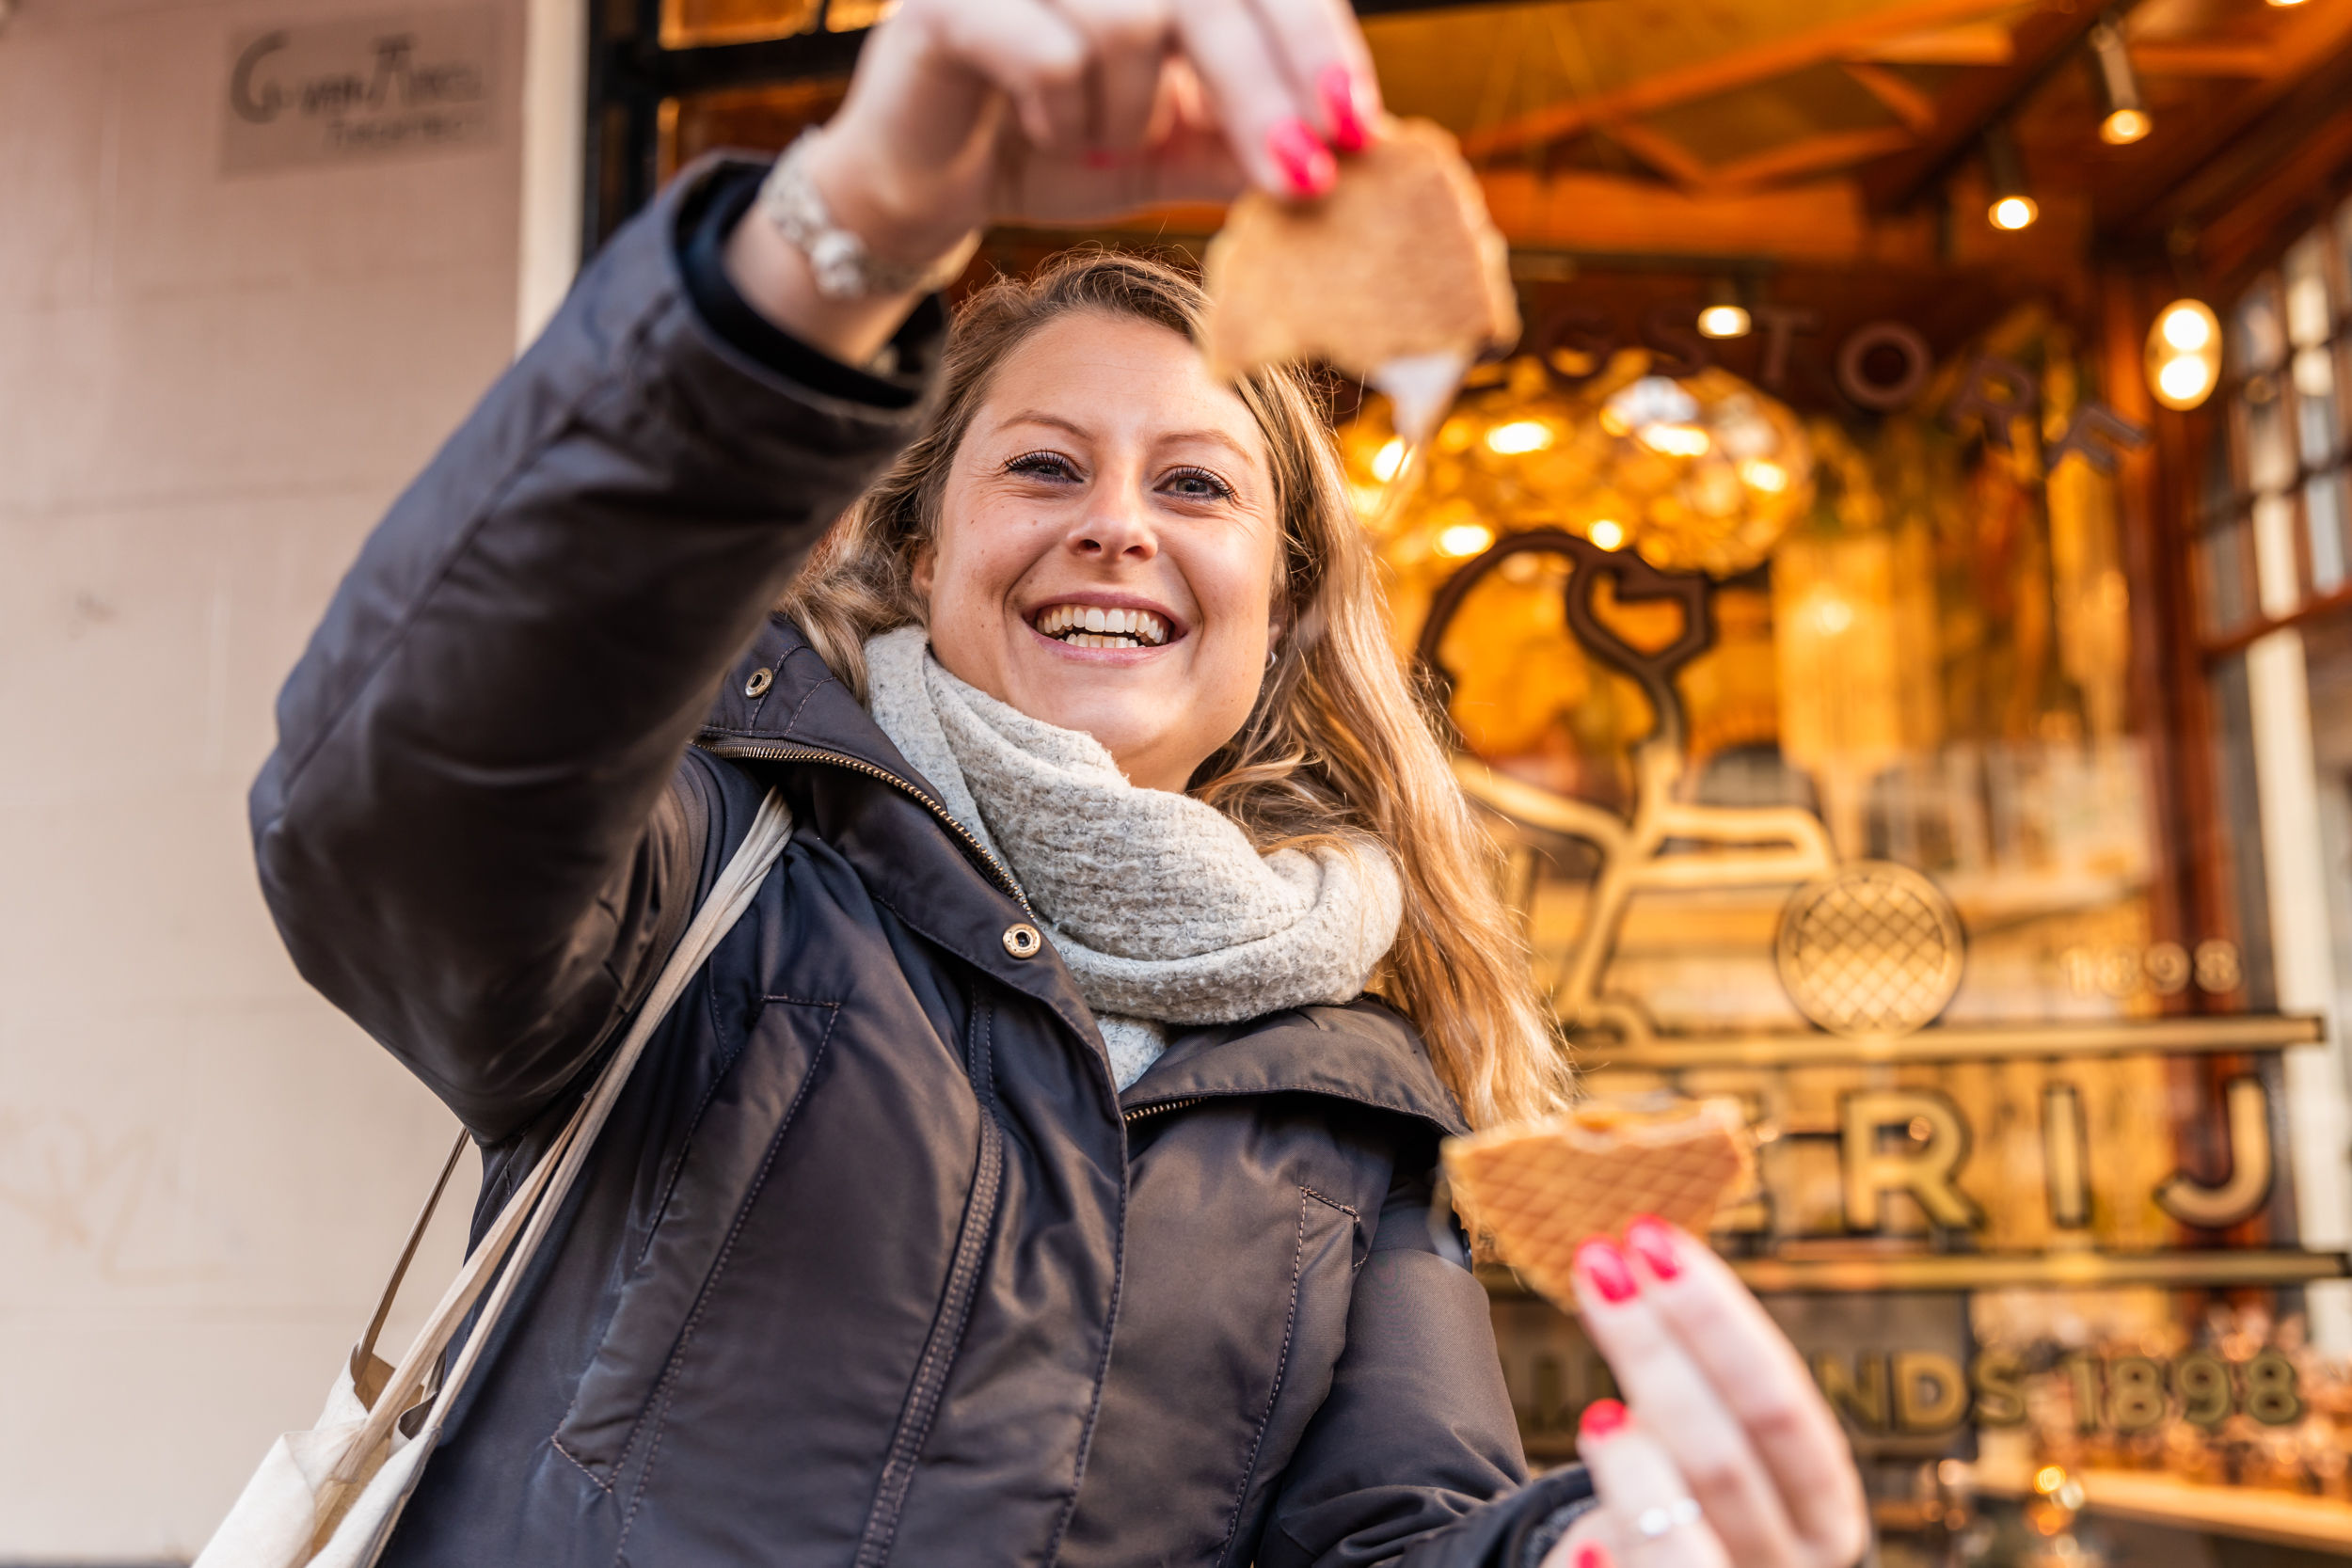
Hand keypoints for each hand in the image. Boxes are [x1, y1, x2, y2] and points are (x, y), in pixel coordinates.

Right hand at [727, 0, 1381, 361]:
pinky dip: (1062, 112)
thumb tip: (1346, 150)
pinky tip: (1035, 127)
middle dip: (1264, 91)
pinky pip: (1051, 51)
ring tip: (1097, 143)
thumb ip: (1244, 139)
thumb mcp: (1170, 152)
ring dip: (1129, 113)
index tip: (1357, 126)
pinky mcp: (949, 2)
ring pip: (1129, 20)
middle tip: (1304, 181)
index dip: (1313, 41)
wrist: (932, 188)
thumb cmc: (1053, 148)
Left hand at [1539, 1219, 1869, 1567]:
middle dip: (1656, 1355)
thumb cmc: (1691, 1511)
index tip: (1649, 1241)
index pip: (1783, 1401)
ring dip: (1636, 1472)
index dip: (1716, 1317)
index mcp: (1823, 1504)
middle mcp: (1795, 1561)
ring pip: (1687, 1539)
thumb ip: (1692, 1386)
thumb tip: (1626, 1263)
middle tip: (1596, 1268)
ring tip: (1595, 1417)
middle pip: (1727, 1456)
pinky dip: (1610, 1560)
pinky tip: (1589, 1545)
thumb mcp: (1710, 1451)